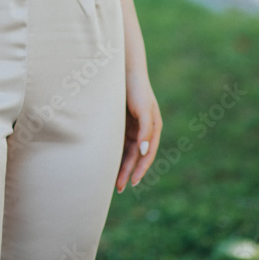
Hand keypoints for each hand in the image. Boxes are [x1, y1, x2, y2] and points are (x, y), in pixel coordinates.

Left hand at [116, 70, 162, 192]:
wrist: (125, 71)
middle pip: (135, 156)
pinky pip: (118, 142)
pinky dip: (114, 153)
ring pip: (126, 151)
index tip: (131, 182)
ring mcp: (132, 127)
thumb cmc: (137, 89)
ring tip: (111, 182)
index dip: (140, 169)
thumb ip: (146, 130)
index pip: (146, 154)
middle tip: (119, 188)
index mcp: (152, 129)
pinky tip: (106, 162)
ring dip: (120, 165)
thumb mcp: (144, 109)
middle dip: (127, 171)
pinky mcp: (121, 122)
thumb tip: (144, 151)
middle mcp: (143, 130)